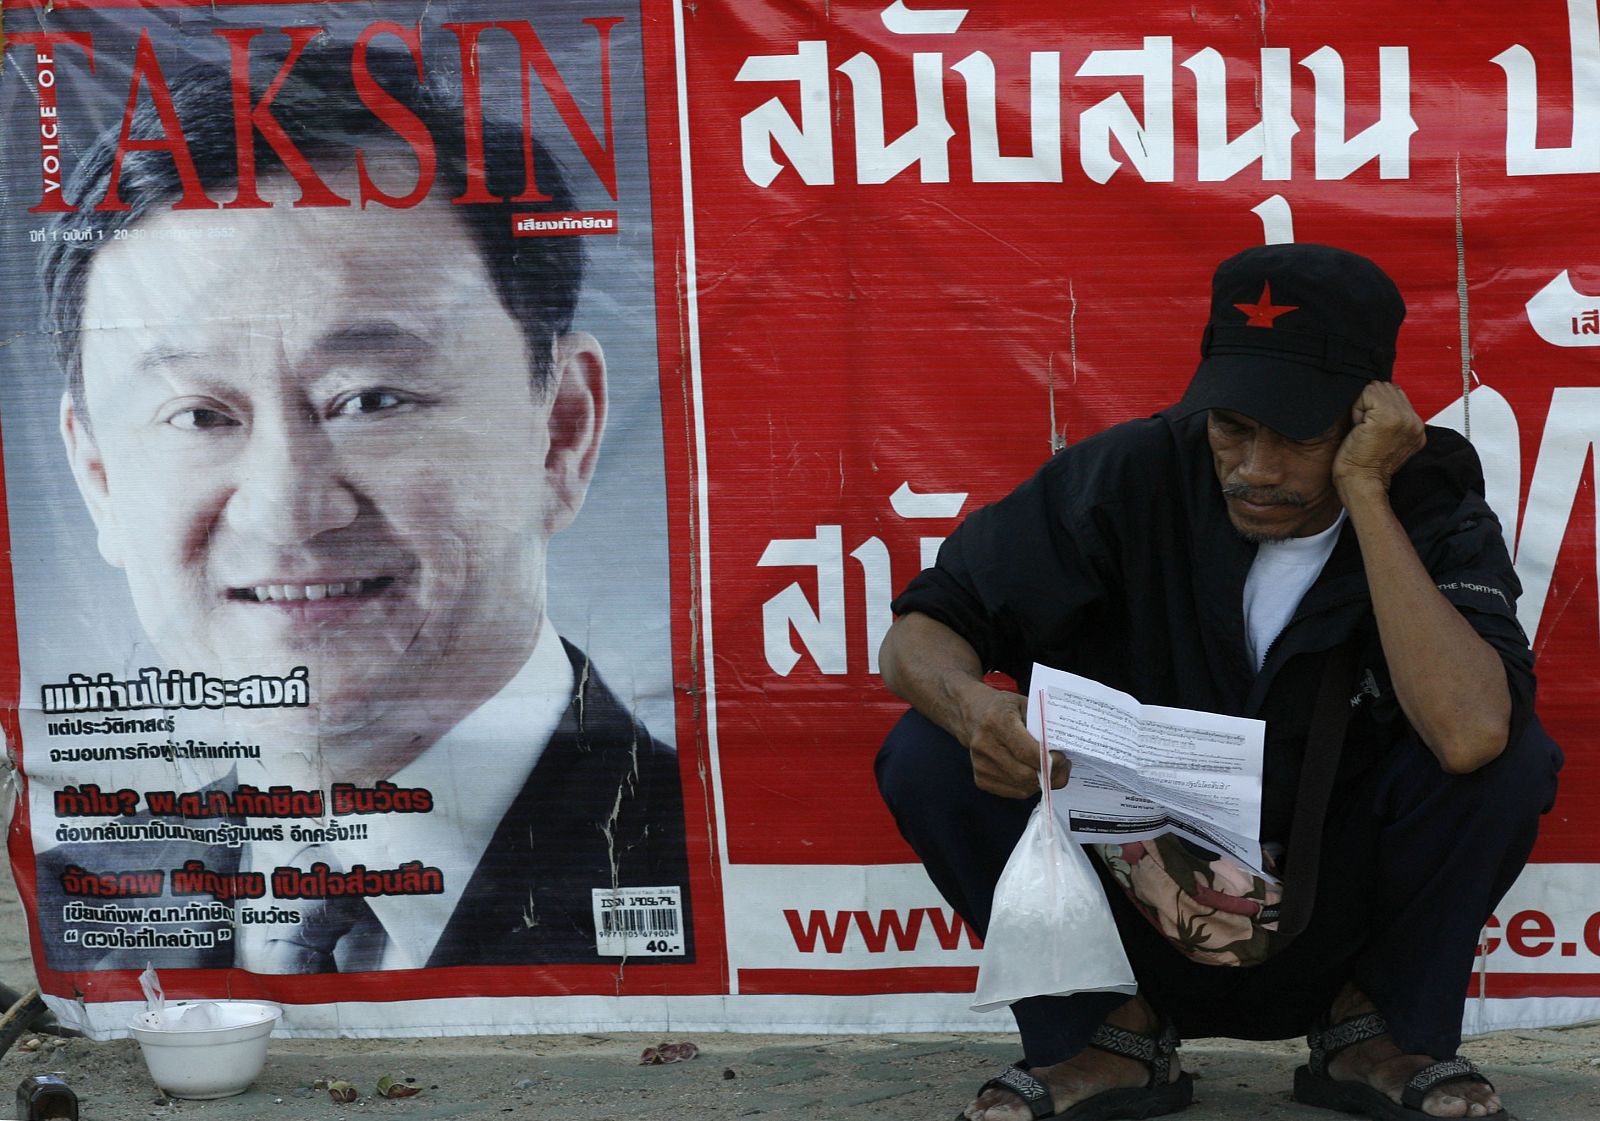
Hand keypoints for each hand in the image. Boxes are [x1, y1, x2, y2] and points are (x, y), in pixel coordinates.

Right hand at [962, 686, 1067, 797]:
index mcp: (996, 722)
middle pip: (1025, 774)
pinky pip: (1013, 792)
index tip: (1063, 758)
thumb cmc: (1003, 708)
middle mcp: (984, 745)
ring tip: (1051, 770)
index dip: (1049, 761)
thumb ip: (1042, 725)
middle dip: (1050, 774)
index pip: (1027, 752)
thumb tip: (1065, 749)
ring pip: (1022, 787)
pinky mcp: (980, 779)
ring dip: (1041, 782)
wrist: (971, 715)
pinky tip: (1033, 773)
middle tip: (1063, 766)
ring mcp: (980, 765)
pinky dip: (1028, 786)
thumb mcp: (1024, 705)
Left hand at [1332, 381, 1425, 499]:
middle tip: (1366, 431)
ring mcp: (1403, 418)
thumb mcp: (1387, 442)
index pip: (1396, 395)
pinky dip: (1357, 409)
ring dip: (1364, 407)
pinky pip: (1367, 393)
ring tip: (1364, 430)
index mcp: (1417, 428)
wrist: (1361, 484)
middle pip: (1387, 388)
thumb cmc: (1365, 467)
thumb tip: (1378, 399)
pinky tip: (1359, 428)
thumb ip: (1392, 420)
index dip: (1376, 407)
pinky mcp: (1387, 416)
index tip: (1372, 431)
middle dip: (1370, 405)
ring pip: (1377, 389)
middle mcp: (1415, 421)